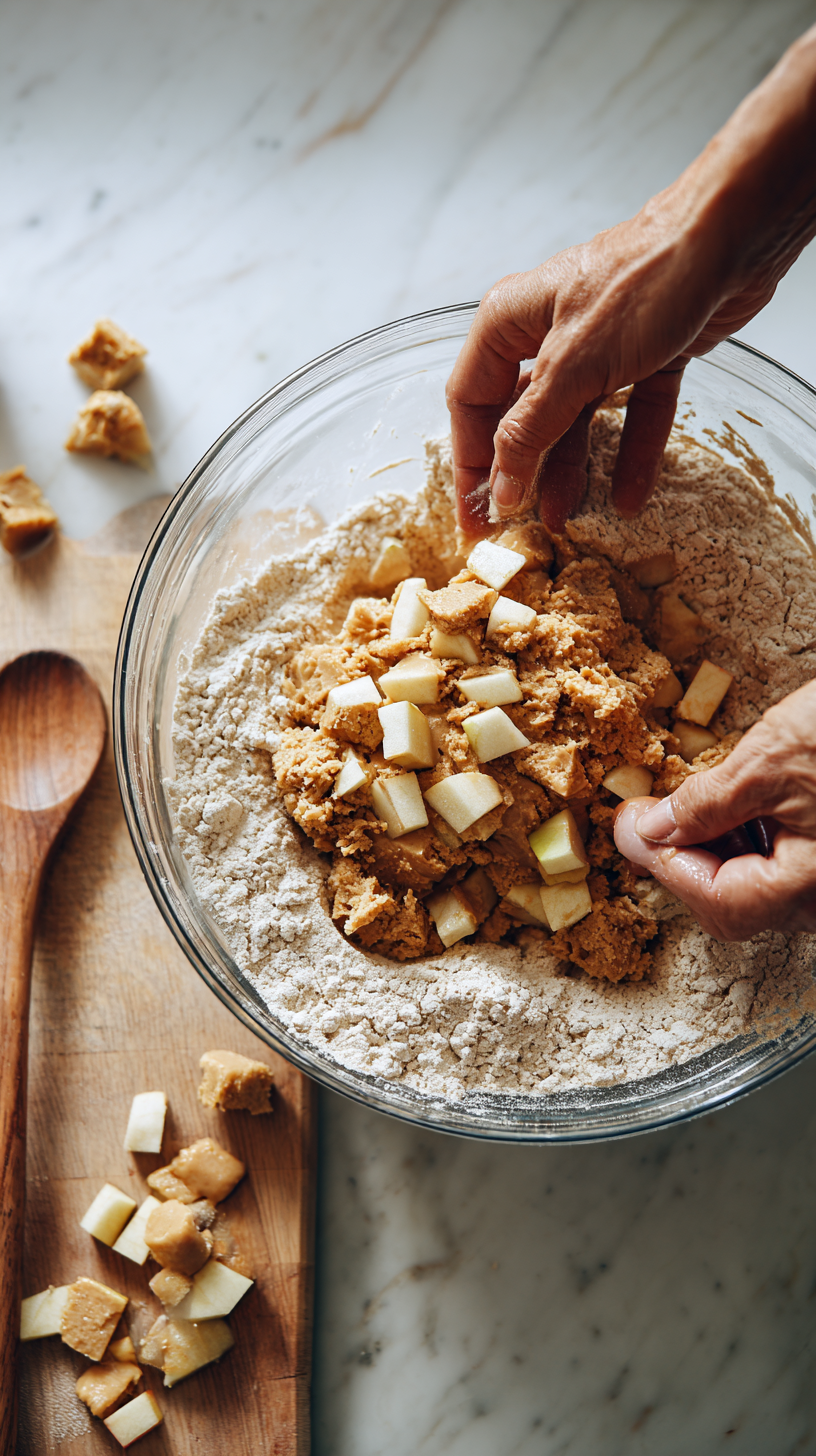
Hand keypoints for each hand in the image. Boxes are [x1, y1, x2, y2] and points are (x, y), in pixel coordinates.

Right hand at [447, 27, 815, 537]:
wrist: (731, 237)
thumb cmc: (643, 280)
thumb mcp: (573, 365)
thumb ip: (531, 430)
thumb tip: (499, 487)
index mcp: (509, 324)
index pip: (470, 402)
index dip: (469, 462)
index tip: (475, 515)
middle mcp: (547, 335)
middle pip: (520, 418)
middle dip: (519, 473)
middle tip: (515, 529)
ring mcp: (599, 347)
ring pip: (575, 423)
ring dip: (570, 472)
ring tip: (565, 521)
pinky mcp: (648, 355)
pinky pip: (632, 416)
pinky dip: (632, 454)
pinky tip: (631, 497)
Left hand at [613, 680, 815, 938]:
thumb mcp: (771, 759)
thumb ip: (707, 805)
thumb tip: (652, 831)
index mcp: (814, 887)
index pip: (718, 901)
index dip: (665, 865)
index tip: (632, 827)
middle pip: (739, 905)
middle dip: (688, 862)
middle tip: (652, 817)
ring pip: (762, 889)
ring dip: (719, 851)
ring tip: (698, 803)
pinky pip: (789, 870)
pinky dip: (755, 842)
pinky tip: (742, 805)